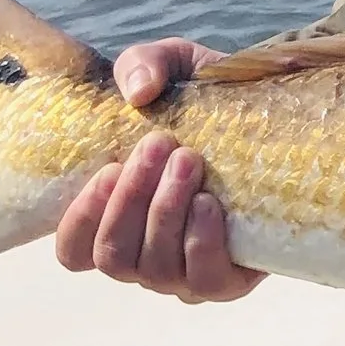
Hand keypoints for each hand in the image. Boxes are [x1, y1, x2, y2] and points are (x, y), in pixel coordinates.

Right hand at [53, 39, 265, 302]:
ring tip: (190, 161)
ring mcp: (182, 274)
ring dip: (165, 211)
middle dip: (131, 198)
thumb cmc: (205, 101)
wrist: (270, 120)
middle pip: (113, 256)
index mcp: (115, 220)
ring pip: (154, 268)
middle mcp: (142, 257)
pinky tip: (209, 202)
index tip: (107, 168)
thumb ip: (143, 65)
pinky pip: (204, 281)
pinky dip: (201, 241)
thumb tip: (139, 92)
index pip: (74, 251)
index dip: (81, 220)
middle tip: (160, 144)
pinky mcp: (228, 280)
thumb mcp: (173, 67)